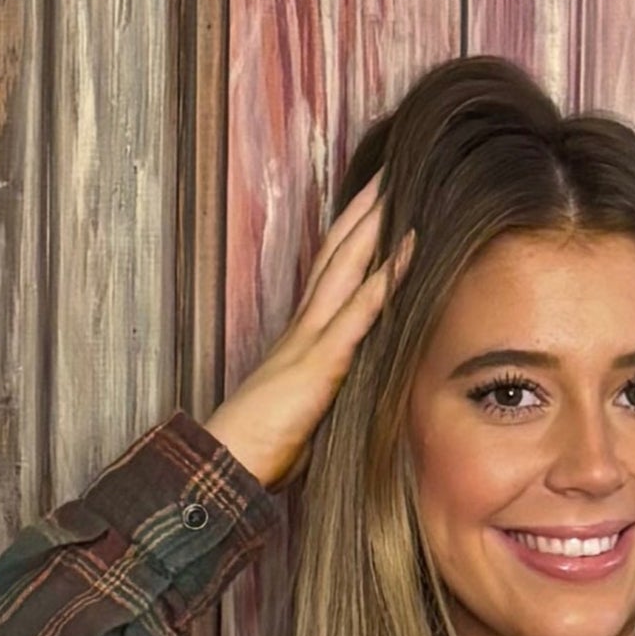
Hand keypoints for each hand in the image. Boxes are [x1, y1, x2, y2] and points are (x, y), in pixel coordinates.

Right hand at [205, 178, 413, 489]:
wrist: (228, 464)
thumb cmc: (262, 448)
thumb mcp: (303, 415)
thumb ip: (323, 394)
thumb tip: (343, 396)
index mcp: (300, 338)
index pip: (330, 275)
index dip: (351, 237)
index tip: (374, 206)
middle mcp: (304, 328)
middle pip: (337, 254)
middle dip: (363, 211)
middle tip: (390, 171)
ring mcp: (311, 341)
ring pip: (346, 268)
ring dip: (373, 227)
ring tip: (398, 188)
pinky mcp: (320, 365)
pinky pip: (357, 314)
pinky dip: (383, 280)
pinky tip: (406, 251)